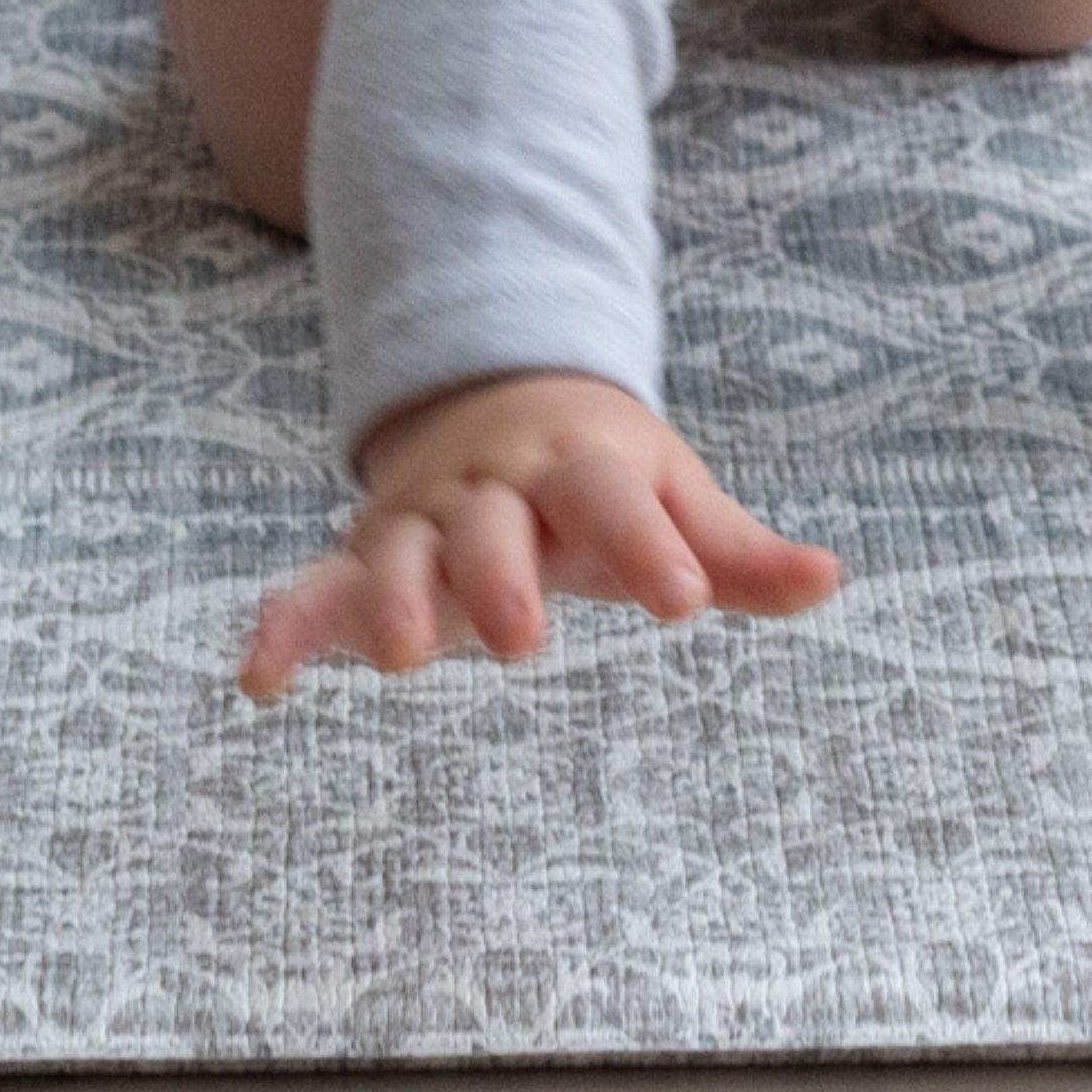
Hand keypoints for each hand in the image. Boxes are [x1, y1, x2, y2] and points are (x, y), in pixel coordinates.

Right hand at [238, 369, 843, 700]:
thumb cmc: (603, 480)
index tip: (686, 604)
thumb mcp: (672, 498)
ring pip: (405, 555)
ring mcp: (421, 523)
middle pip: (497, 528)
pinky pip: (311, 592)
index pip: (617, 500)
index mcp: (579, 466)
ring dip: (401, 600)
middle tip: (530, 641)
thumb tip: (830, 578)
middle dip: (507, 579)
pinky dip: (283, 630)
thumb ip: (737, 553)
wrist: (498, 407)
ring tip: (411, 659)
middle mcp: (493, 489)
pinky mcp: (361, 563)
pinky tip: (261, 684)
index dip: (650, 547)